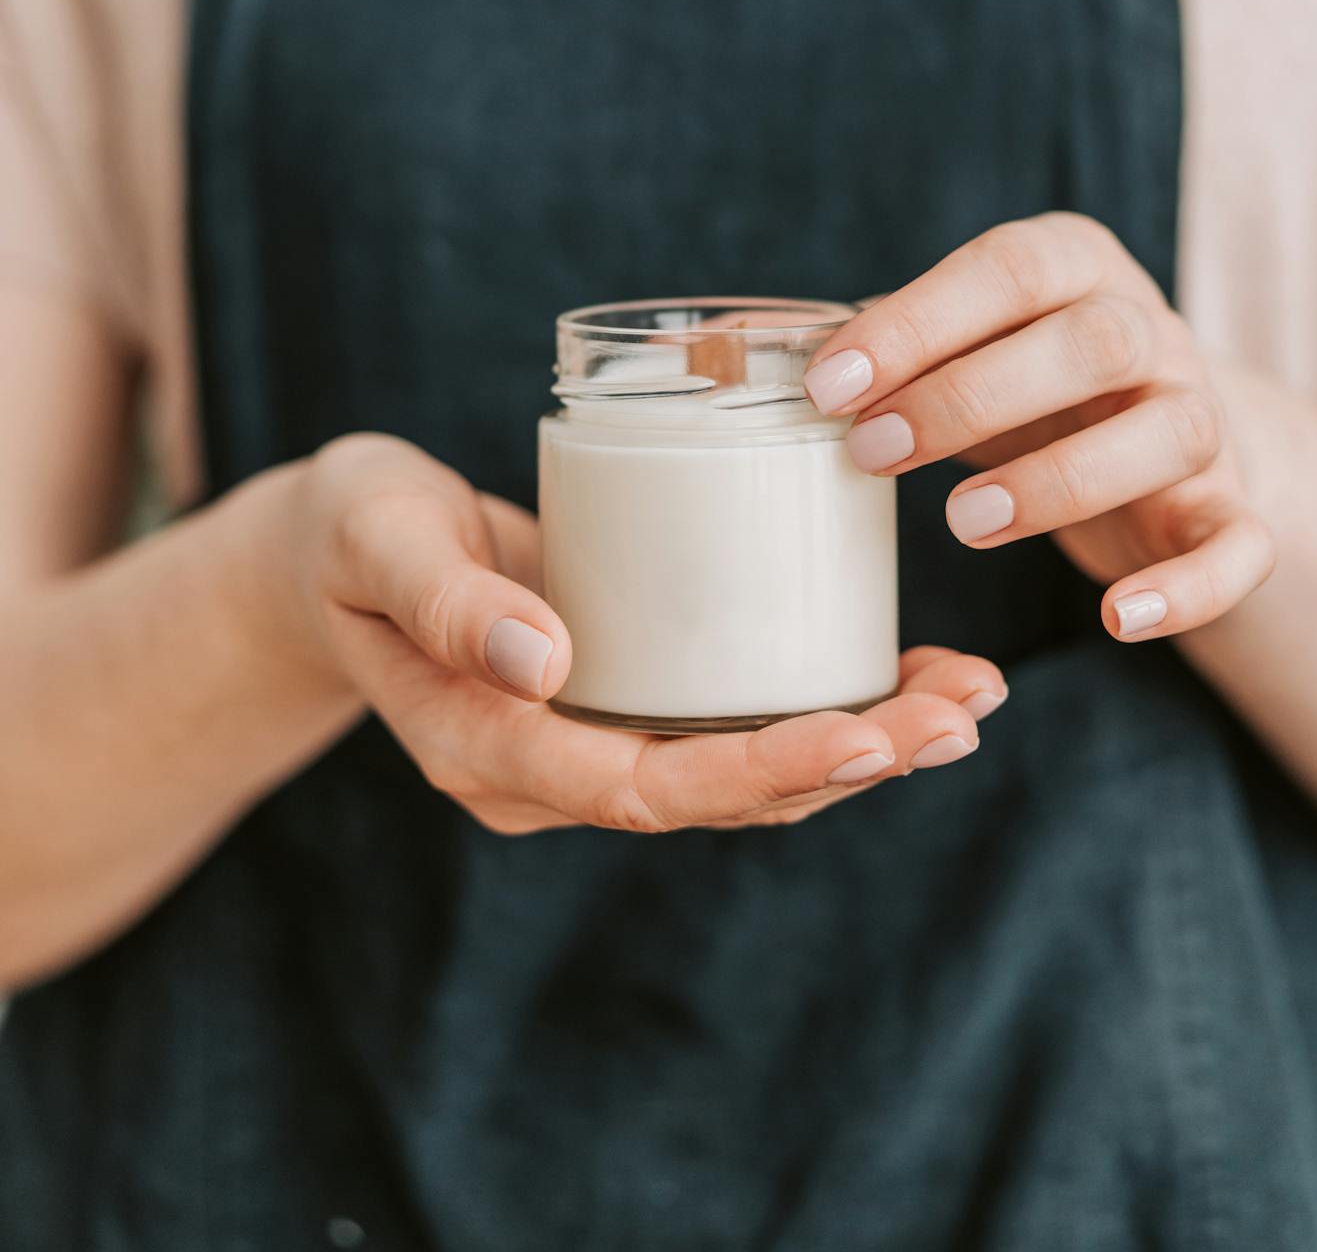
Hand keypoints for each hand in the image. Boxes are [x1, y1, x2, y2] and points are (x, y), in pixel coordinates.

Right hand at [274, 435, 1005, 836]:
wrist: (337, 548)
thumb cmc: (353, 534)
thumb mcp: (379, 541)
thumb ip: (448, 600)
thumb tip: (548, 663)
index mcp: (489, 750)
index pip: (642, 786)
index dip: (758, 769)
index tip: (863, 735)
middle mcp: (553, 767)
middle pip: (718, 793)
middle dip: (847, 761)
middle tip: (962, 715)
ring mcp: (593, 738)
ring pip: (742, 769)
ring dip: (860, 743)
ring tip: (968, 699)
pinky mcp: (626, 695)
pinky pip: (732, 719)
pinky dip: (823, 704)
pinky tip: (905, 674)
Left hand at [805, 214, 1274, 642]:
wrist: (1148, 439)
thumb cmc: (1014, 382)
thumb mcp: (949, 349)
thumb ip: (863, 348)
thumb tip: (725, 355)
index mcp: (1072, 268)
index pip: (1007, 271)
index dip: (917, 323)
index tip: (828, 385)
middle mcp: (1151, 331)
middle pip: (1094, 343)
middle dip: (974, 395)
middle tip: (873, 451)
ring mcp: (1203, 419)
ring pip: (1169, 434)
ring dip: (1062, 481)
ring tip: (960, 524)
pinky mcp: (1232, 509)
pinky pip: (1239, 546)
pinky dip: (1189, 588)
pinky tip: (1115, 621)